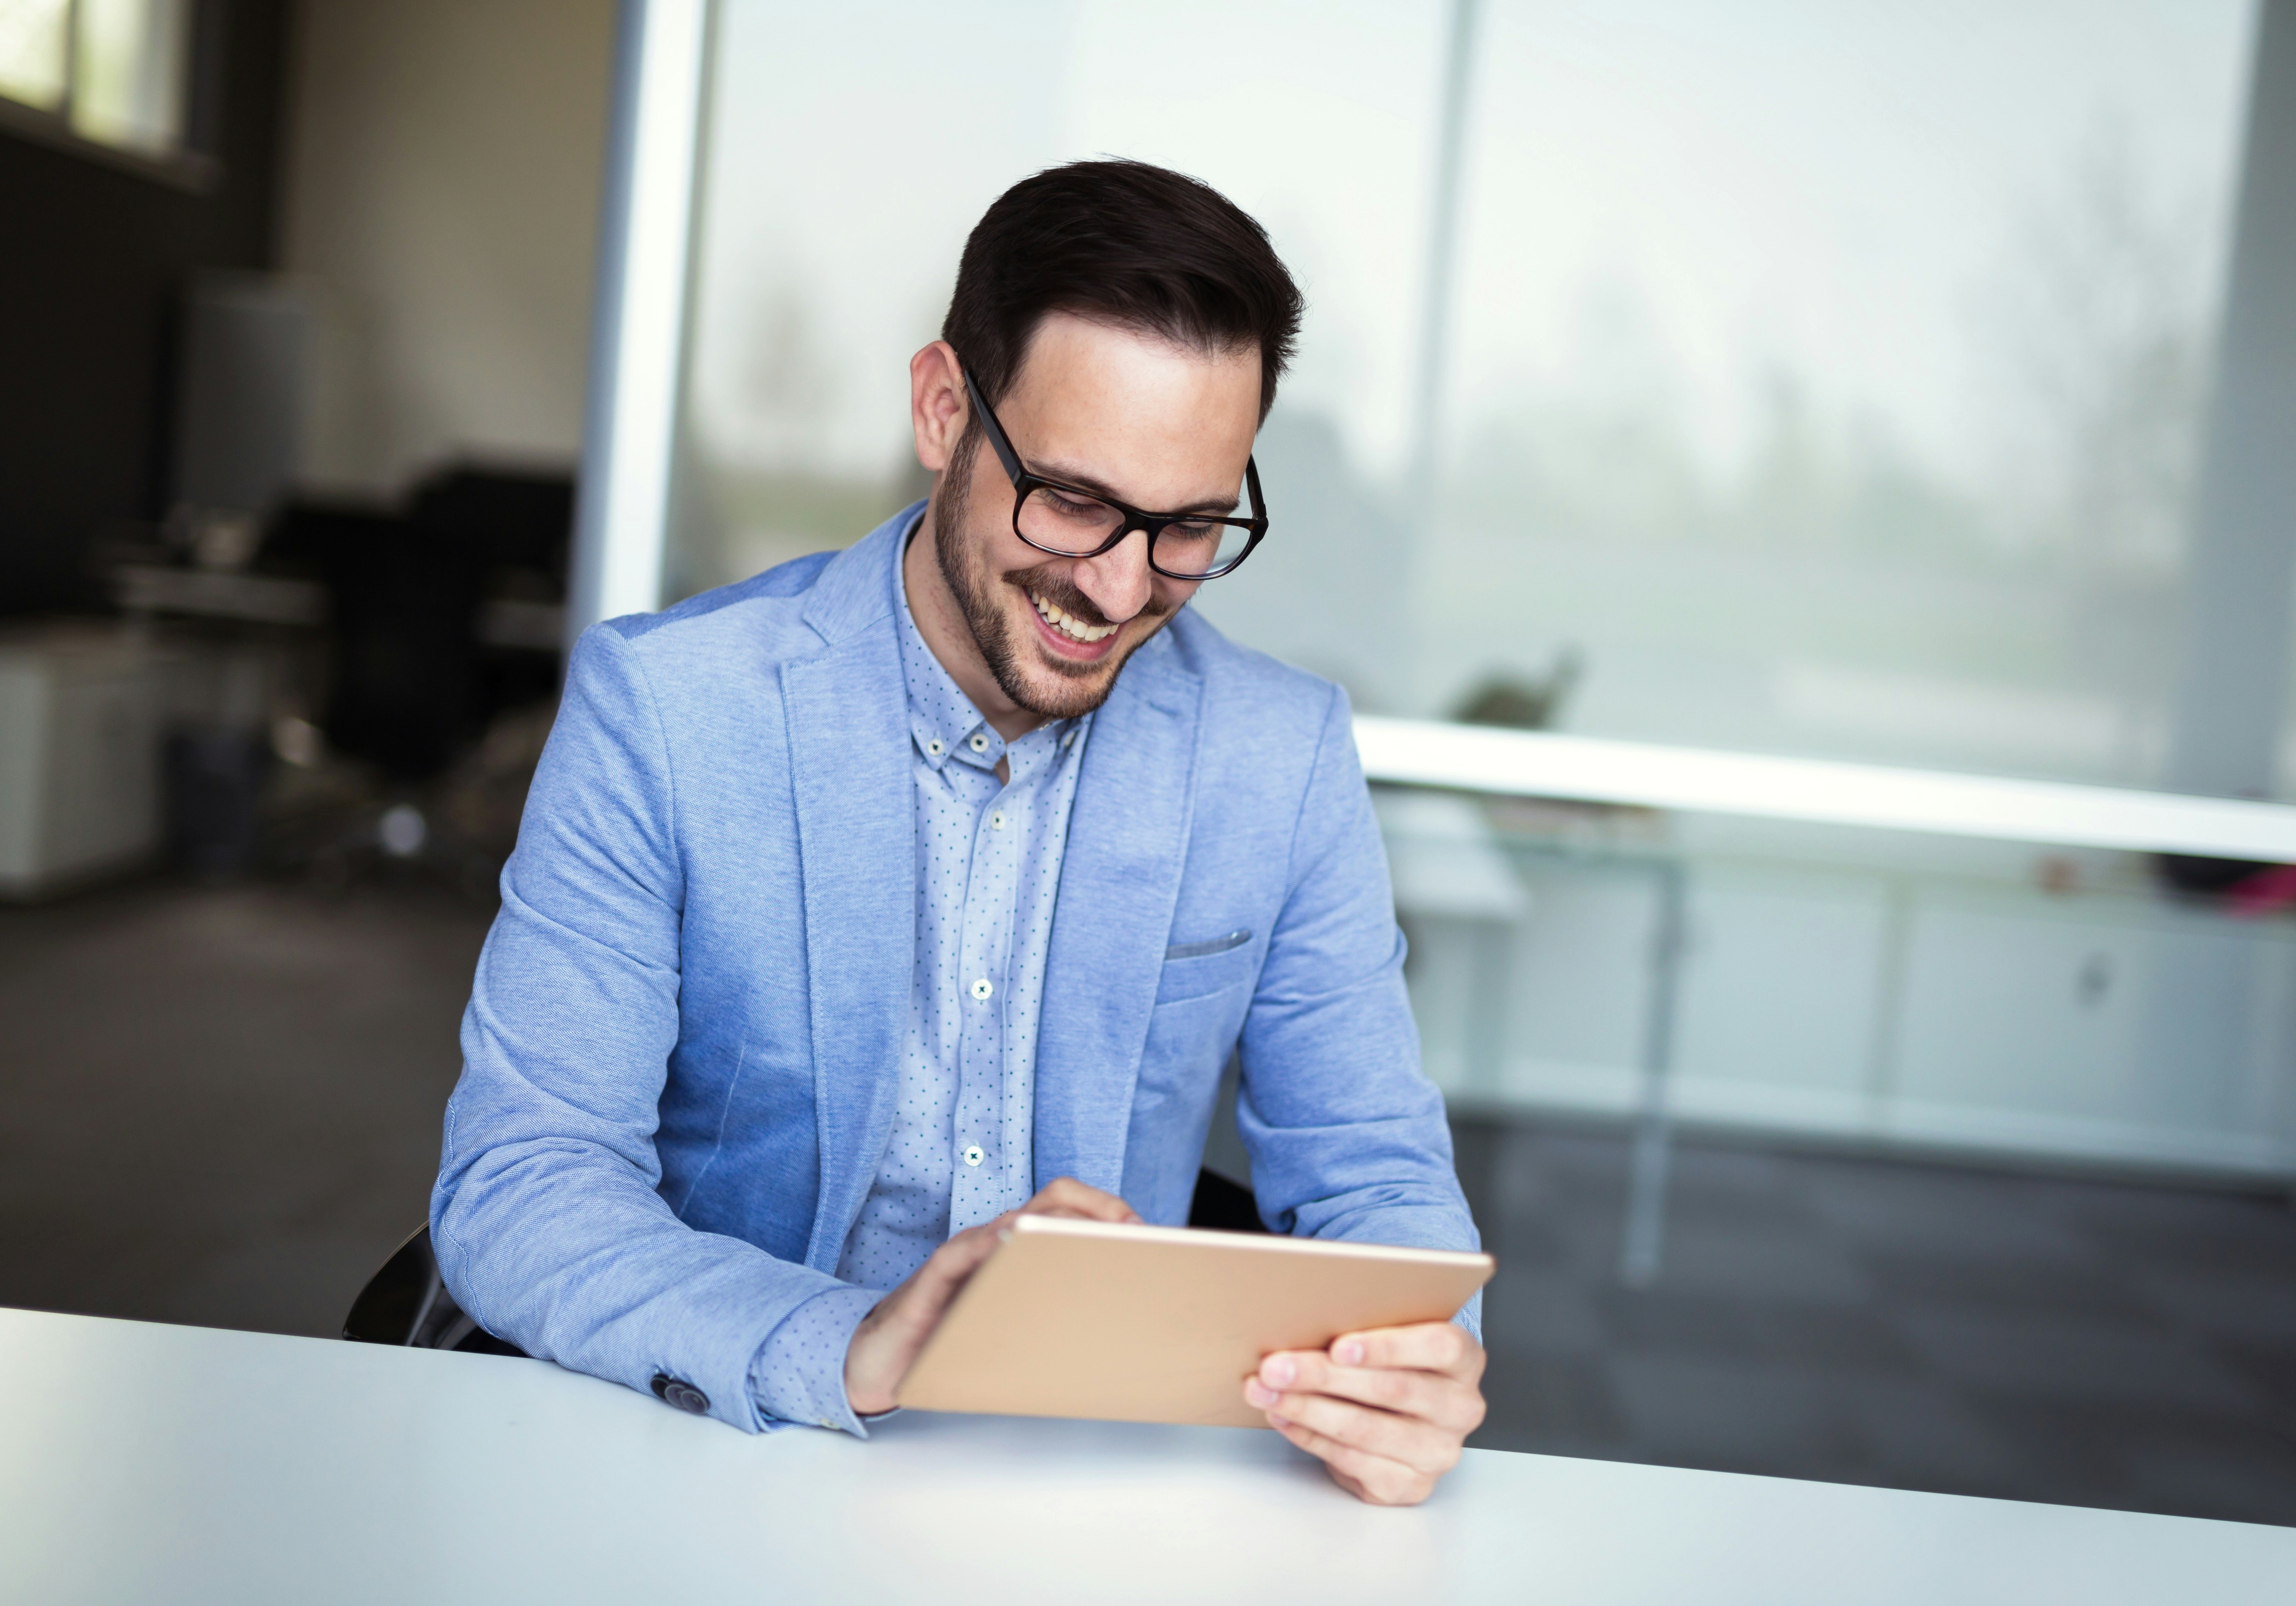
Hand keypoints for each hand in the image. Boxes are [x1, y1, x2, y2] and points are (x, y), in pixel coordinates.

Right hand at [844, 1177, 1139, 1414]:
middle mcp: (994, 1241)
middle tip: (1132, 1229)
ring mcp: (964, 1254)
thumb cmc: (950, 1339)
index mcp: (1018, 1249)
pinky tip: (1007, 1246)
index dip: (1108, 1212)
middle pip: (1051, 1200)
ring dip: (1053, 1224)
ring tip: (1088, 1234)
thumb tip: (1118, 1318)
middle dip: (1097, 1206)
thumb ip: (1054, 1311)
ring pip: (1012, 1221)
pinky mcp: (933, 1277)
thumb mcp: (1013, 1323)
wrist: (881, 1360)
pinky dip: (986, 1246)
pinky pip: (961, 1252)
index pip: (1068, 1210)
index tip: (1146, 1233)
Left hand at [1243, 1322, 1486, 1505]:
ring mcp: (1438, 1452)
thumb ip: (1363, 1330)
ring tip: (1265, 1391)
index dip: (1388, 1346)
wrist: (1402, 1422)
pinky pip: (1352, 1460)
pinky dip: (1309, 1436)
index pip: (1439, 1347)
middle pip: (1393, 1389)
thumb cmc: (1391, 1367)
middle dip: (1324, 1376)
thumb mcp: (1389, 1339)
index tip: (1339, 1345)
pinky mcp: (1410, 1485)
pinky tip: (1283, 1417)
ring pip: (1366, 1428)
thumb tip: (1299, 1320)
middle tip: (1275, 1367)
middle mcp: (1460, 1408)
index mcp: (1465, 1360)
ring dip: (1307, 1408)